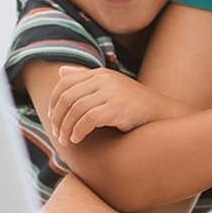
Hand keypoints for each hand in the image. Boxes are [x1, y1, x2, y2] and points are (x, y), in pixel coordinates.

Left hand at [45, 65, 186, 144]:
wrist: (160, 112)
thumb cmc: (132, 103)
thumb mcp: (108, 86)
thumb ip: (84, 78)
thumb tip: (61, 72)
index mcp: (99, 74)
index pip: (65, 83)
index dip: (53, 101)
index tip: (51, 118)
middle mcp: (104, 80)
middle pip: (68, 97)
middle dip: (58, 117)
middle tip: (56, 133)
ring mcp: (111, 93)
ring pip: (76, 109)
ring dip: (66, 128)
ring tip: (65, 141)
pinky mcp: (117, 109)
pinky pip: (89, 120)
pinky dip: (79, 131)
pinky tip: (77, 139)